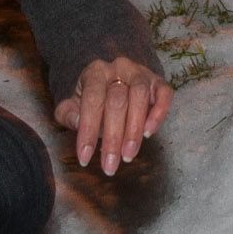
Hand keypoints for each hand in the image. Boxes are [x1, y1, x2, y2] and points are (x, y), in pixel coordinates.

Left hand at [54, 57, 172, 176]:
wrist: (114, 82)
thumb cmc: (93, 100)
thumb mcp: (73, 105)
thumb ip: (68, 114)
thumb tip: (78, 123)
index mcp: (95, 72)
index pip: (92, 100)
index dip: (88, 130)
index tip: (85, 159)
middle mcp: (119, 68)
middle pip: (117, 101)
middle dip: (113, 137)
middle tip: (110, 166)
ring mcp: (141, 73)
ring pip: (140, 96)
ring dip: (134, 129)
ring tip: (128, 155)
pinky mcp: (158, 82)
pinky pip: (164, 94)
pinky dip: (158, 113)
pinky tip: (149, 133)